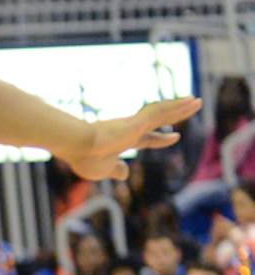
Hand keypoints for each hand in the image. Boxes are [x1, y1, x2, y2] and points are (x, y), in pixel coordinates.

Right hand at [56, 97, 201, 180]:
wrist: (77, 145)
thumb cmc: (85, 159)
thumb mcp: (103, 171)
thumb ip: (115, 170)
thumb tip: (125, 173)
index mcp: (123, 142)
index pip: (147, 139)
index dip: (161, 139)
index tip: (174, 136)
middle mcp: (130, 130)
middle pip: (159, 121)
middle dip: (176, 116)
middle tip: (191, 107)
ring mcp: (134, 124)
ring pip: (163, 112)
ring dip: (181, 107)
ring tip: (198, 101)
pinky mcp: (137, 121)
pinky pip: (161, 110)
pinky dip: (176, 106)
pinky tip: (190, 101)